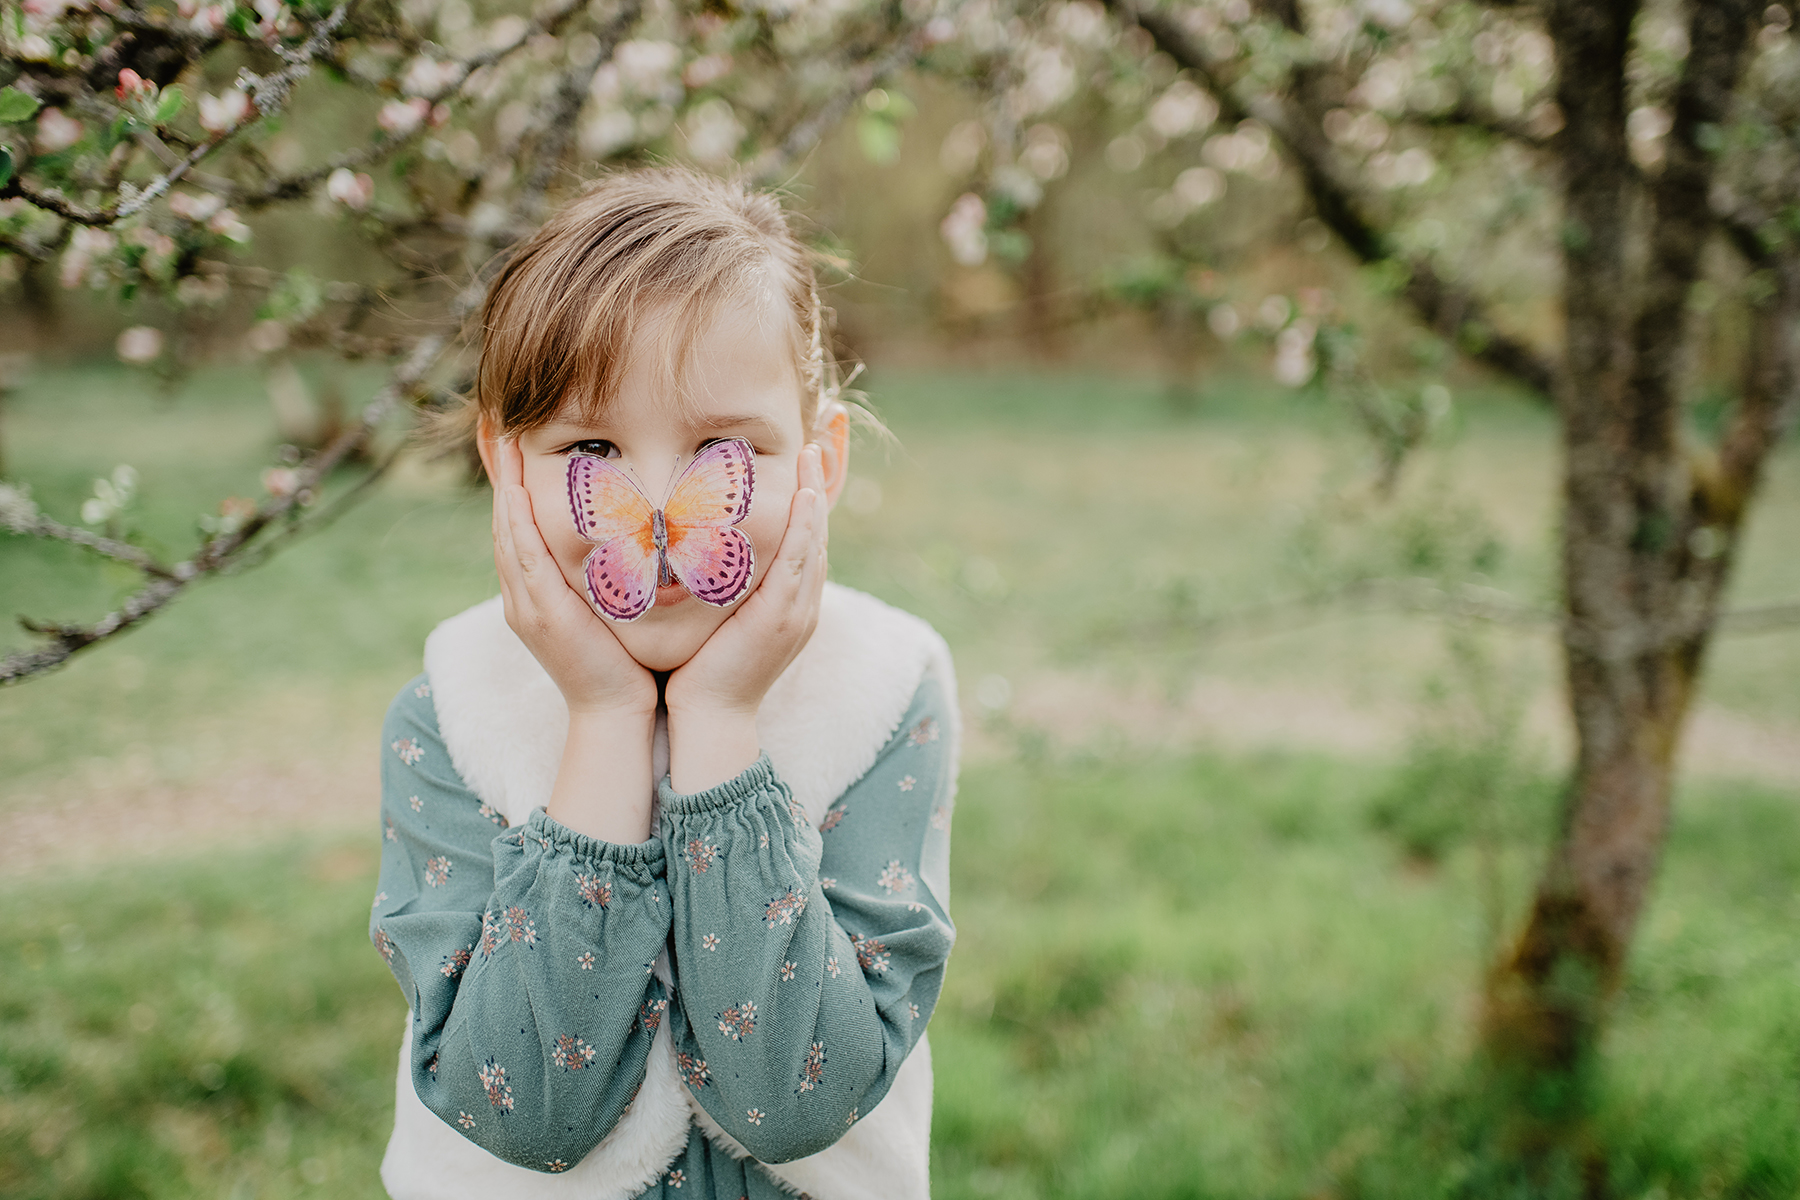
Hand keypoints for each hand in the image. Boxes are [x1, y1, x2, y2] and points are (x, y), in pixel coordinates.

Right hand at [490, 434, 657, 719]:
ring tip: (495, 436)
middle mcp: (522, 593)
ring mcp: (525, 603)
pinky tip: (514, 488)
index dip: (512, 479)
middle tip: (491, 421)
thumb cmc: (624, 662)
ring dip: (500, 482)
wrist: (616, 713)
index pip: (518, 523)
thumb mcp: (611, 606)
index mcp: (536, 591)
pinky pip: (522, 556)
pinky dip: (515, 520)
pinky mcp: (539, 614)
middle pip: (504, 518)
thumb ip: (611, 571)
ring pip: (506, 530)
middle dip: (497, 469)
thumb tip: (631, 535)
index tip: (510, 436)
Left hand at [664, 444, 829, 790]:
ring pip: (816, 538)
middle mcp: (802, 599)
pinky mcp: (786, 615)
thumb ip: (716, 577)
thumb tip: (694, 540)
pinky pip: (803, 560)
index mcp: (788, 597)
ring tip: (815, 452)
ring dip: (817, 493)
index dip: (808, 493)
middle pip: (819, 528)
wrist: (706, 715)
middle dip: (822, 482)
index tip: (805, 453)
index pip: (805, 533)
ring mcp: (800, 608)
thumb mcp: (714, 611)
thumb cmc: (700, 667)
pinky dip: (807, 525)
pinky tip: (806, 494)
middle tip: (822, 436)